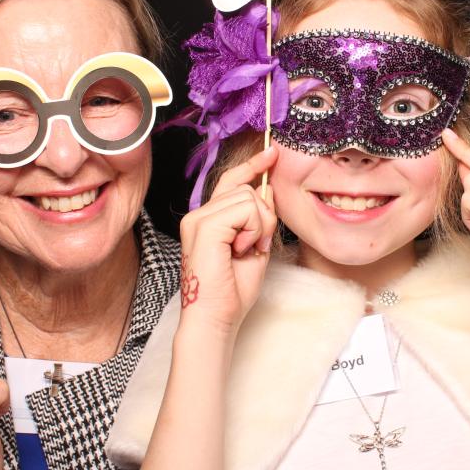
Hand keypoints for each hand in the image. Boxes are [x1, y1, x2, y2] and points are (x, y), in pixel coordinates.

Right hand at [178, 145, 278, 333]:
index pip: (231, 181)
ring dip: (259, 227)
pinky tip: (240, 250)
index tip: (271, 151)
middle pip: (247, 189)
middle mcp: (199, 215)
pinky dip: (253, 231)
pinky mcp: (204, 226)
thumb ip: (260, 218)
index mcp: (209, 219)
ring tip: (245, 251)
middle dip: (264, 218)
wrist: (216, 318)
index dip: (252, 165)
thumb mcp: (255, 247)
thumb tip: (267, 189)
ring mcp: (198, 219)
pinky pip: (245, 210)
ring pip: (249, 198)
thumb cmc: (233, 292)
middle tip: (254, 247)